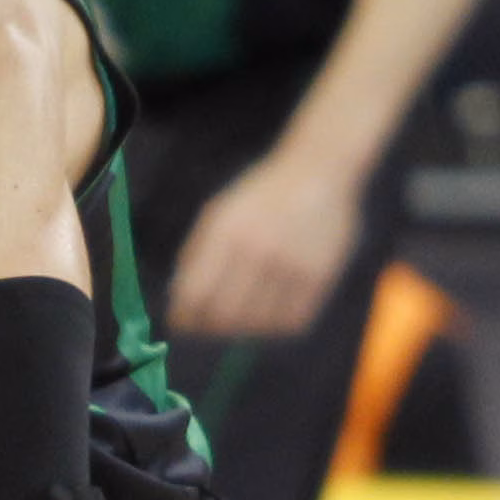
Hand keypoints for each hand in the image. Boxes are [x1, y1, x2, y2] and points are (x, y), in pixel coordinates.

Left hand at [165, 148, 360, 339]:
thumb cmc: (260, 197)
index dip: (185, 316)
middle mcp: (259, 250)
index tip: (183, 322)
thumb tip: (179, 301)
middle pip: (225, 315)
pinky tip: (272, 310)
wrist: (318, 172)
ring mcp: (292, 264)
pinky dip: (277, 324)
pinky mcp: (320, 276)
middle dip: (212, 326)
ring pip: (258, 325)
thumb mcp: (219, 214)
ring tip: (245, 312)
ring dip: (246, 327)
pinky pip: (291, 322)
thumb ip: (196, 255)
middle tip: (212, 324)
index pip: (196, 294)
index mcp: (227, 233)